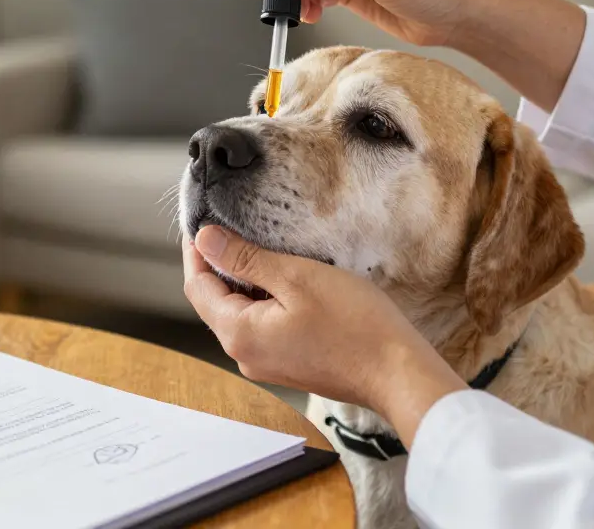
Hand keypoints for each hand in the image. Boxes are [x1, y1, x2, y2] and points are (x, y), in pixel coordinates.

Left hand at [182, 225, 467, 448]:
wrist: (397, 373)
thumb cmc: (353, 324)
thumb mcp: (295, 277)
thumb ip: (245, 259)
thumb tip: (204, 240)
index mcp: (239, 333)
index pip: (197, 286)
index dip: (196, 251)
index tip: (203, 221)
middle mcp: (244, 355)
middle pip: (214, 302)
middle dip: (218, 264)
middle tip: (230, 226)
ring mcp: (266, 363)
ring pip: (239, 313)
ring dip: (243, 282)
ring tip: (260, 248)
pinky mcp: (287, 364)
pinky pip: (261, 326)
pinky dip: (263, 300)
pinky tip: (284, 280)